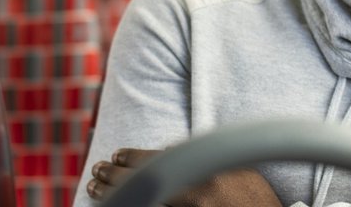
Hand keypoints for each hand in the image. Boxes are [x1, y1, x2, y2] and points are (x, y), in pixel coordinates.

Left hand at [86, 148, 281, 206]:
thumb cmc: (255, 197)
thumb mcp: (235, 169)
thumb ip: (206, 157)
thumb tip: (169, 149)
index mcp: (207, 173)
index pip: (159, 160)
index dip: (132, 158)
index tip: (116, 155)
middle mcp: (196, 196)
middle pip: (144, 182)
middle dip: (115, 177)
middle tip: (97, 171)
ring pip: (144, 203)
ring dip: (116, 196)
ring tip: (96, 190)